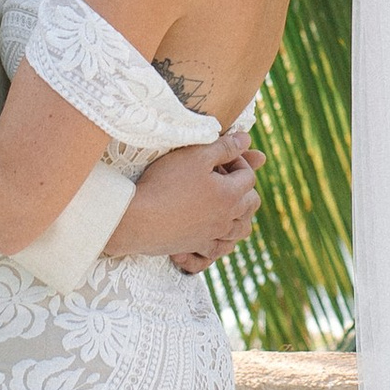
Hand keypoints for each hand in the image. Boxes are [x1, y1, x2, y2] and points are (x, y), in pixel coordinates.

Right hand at [121, 136, 260, 274]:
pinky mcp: (197, 247)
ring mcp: (213, 236)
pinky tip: (215, 232)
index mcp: (231, 195)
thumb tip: (246, 139)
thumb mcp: (196, 155)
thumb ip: (224, 147)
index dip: (238, 162)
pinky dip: (224, 241)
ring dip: (240, 216)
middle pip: (251, 203)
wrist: (138, 219)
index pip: (249, 176)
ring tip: (226, 205)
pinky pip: (221, 249)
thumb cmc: (165, 183)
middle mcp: (227, 218)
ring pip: (241, 230)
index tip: (221, 158)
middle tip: (225, 177)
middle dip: (244, 188)